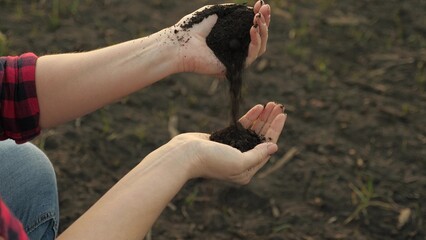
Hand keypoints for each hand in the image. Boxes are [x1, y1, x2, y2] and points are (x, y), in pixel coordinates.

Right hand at [169, 102, 285, 184]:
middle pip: (261, 138)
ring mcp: (232, 149)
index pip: (267, 148)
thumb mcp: (239, 161)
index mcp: (247, 171)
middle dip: (270, 121)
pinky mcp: (223, 139)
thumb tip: (274, 147)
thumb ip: (258, 155)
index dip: (275, 130)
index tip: (283, 116)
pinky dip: (249, 117)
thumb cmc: (211, 161)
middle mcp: (241, 161)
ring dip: (262, 117)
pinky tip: (258, 107)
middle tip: (278, 105)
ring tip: (271, 104)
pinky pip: (240, 127)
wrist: (185, 155)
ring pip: (252, 130)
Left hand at [171, 1, 270, 75]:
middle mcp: (234, 49)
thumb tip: (247, 8)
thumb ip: (230, 11)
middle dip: (265, 21)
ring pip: (260, 47)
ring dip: (263, 31)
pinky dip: (255, 42)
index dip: (259, 16)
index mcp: (230, 37)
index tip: (261, 3)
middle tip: (265, 8)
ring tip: (258, 19)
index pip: (251, 28)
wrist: (179, 44)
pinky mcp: (233, 68)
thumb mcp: (213, 13)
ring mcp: (235, 59)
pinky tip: (253, 29)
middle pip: (260, 38)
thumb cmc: (191, 29)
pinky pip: (252, 57)